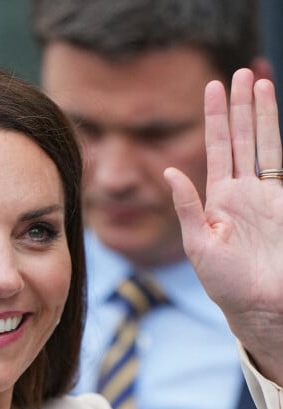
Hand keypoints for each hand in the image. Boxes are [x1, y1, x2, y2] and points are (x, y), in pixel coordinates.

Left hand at [164, 68, 282, 381]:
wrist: (261, 305)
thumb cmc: (226, 283)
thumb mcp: (199, 245)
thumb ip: (187, 207)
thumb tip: (169, 171)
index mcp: (218, 200)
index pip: (218, 149)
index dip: (216, 118)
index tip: (213, 87)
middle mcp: (243, 192)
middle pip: (242, 139)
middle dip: (240, 107)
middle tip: (239, 72)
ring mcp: (268, 196)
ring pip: (265, 144)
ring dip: (262, 113)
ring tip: (259, 80)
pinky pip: (282, 162)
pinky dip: (278, 137)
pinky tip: (272, 115)